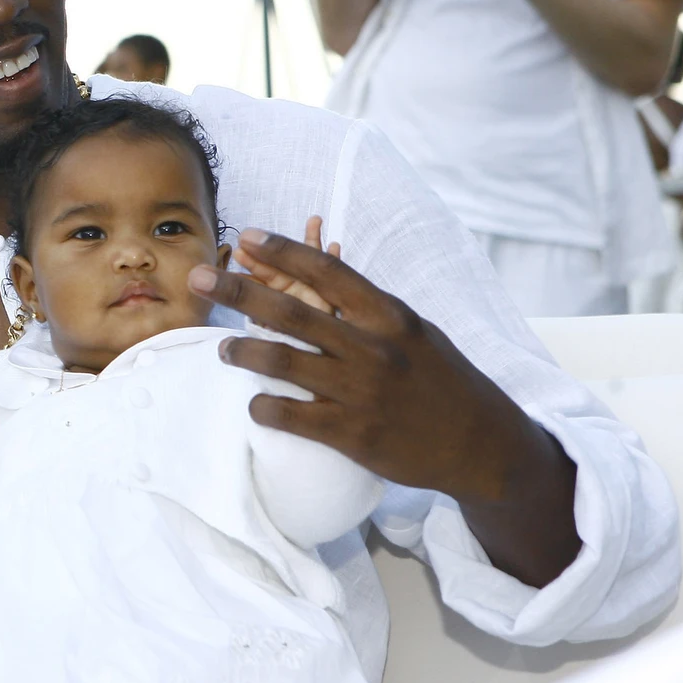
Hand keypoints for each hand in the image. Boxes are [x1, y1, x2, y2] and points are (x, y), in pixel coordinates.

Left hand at [188, 229, 565, 507]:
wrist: (483, 445)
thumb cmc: (442, 380)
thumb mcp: (414, 331)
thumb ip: (368, 309)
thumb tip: (322, 274)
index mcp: (390, 316)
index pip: (329, 272)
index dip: (284, 251)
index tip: (249, 236)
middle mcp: (373, 348)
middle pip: (292, 311)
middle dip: (238, 290)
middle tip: (198, 276)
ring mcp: (361, 392)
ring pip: (282, 362)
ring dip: (241, 350)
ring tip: (221, 347)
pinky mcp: (353, 434)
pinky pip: (291, 415)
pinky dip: (264, 406)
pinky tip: (254, 402)